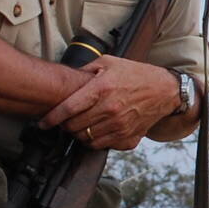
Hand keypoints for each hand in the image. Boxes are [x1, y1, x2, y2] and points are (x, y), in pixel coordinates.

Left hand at [40, 54, 177, 149]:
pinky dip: (94, 140)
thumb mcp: (109, 62)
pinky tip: (96, 130)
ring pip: (85, 139)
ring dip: (78, 134)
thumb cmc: (135, 74)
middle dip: (64, 125)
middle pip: (74, 127)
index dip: (51, 118)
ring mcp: (120, 126)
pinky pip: (101, 145)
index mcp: (102, 88)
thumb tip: (66, 79)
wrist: (165, 90)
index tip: (43, 123)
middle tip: (65, 120)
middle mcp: (110, 109)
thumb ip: (85, 70)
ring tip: (80, 125)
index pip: (68, 109)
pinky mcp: (128, 137)